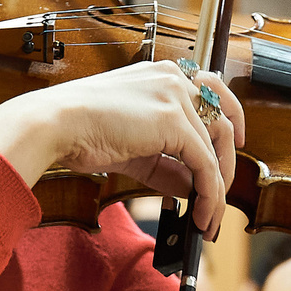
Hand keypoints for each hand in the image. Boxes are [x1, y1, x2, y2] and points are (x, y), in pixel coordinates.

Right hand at [0, 63, 246, 233]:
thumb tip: (191, 187)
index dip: (229, 119)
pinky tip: (200, 214)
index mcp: (161, 74)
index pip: (210, 93)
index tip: (235, 143)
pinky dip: (209, 194)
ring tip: (209, 215)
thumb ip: (165, 163)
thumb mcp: (133, 148)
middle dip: (229, 158)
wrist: (55, 125)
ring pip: (220, 143)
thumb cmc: (80, 130)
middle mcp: (173, 78)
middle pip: (224, 115)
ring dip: (219, 185)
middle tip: (222, 192)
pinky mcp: (175, 122)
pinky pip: (206, 164)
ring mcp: (176, 96)